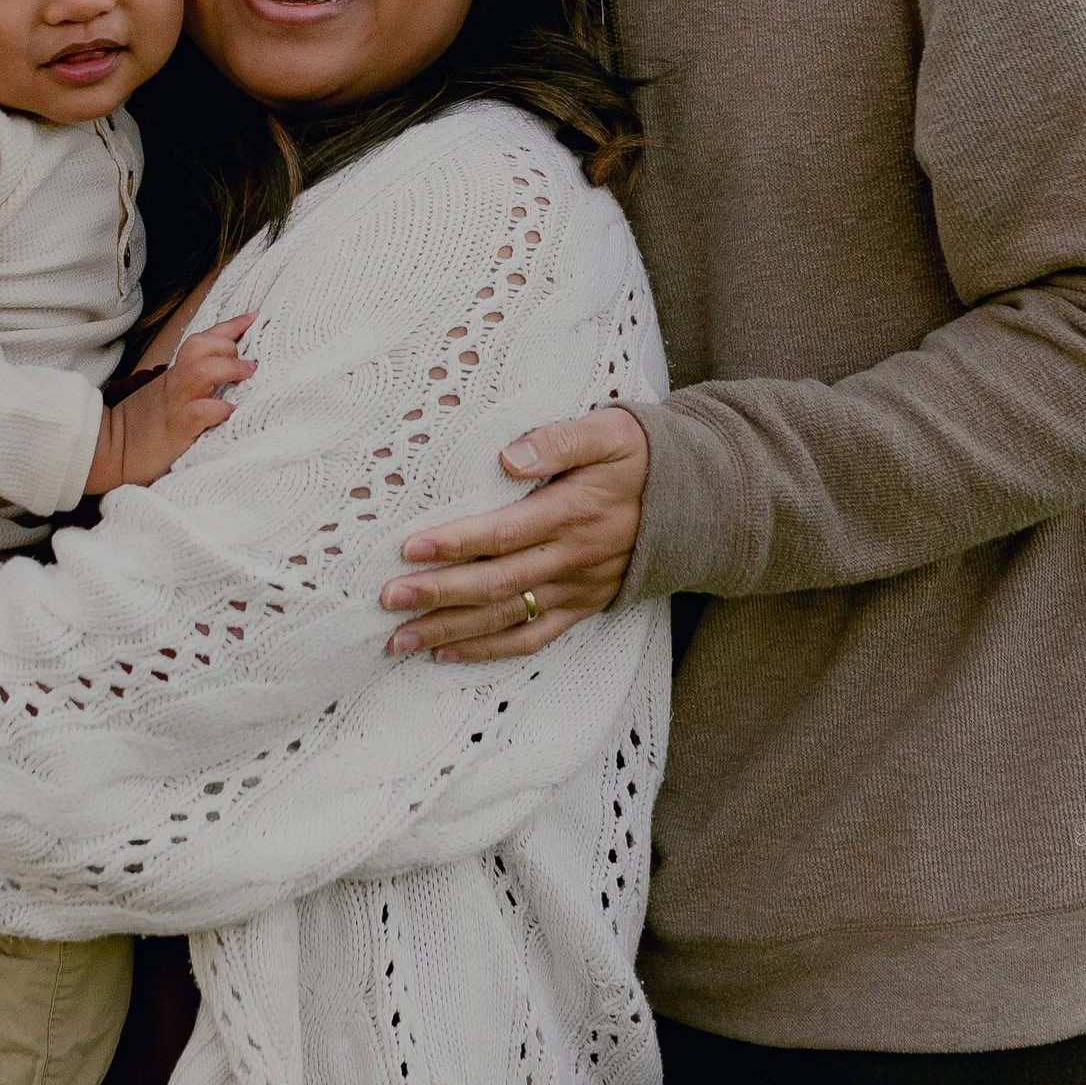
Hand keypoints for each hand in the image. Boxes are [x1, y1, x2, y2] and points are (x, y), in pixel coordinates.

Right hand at [87, 313, 256, 492]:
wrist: (108, 448)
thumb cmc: (140, 427)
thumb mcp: (165, 397)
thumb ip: (187, 386)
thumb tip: (223, 381)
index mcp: (175, 375)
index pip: (202, 340)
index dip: (230, 326)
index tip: (253, 316)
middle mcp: (175, 383)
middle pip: (199, 345)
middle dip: (228, 344)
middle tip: (248, 360)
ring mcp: (176, 403)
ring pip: (201, 370)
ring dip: (228, 368)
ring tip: (246, 374)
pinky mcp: (177, 428)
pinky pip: (199, 411)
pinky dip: (218, 409)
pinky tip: (230, 412)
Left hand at [380, 405, 650, 662]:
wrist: (697, 499)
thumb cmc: (641, 455)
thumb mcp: (610, 431)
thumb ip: (560, 440)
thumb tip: (508, 455)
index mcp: (574, 513)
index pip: (504, 533)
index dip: (457, 543)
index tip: (411, 549)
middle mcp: (572, 558)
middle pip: (496, 583)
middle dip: (438, 594)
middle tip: (388, 598)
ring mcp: (576, 588)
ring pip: (505, 618)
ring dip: (451, 631)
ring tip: (399, 640)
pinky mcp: (582, 606)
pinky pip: (531, 637)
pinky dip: (487, 651)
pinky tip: (446, 653)